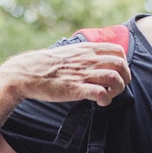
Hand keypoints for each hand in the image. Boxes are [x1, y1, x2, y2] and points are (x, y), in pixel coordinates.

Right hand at [0, 42, 130, 107]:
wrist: (26, 73)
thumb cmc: (47, 66)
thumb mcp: (69, 53)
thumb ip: (84, 55)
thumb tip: (95, 60)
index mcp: (87, 49)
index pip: (118, 51)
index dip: (123, 64)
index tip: (117, 75)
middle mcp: (88, 60)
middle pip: (121, 65)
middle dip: (125, 79)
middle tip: (117, 88)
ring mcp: (82, 74)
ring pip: (115, 78)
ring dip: (117, 90)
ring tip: (109, 96)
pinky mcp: (76, 89)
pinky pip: (101, 93)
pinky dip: (106, 100)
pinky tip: (100, 103)